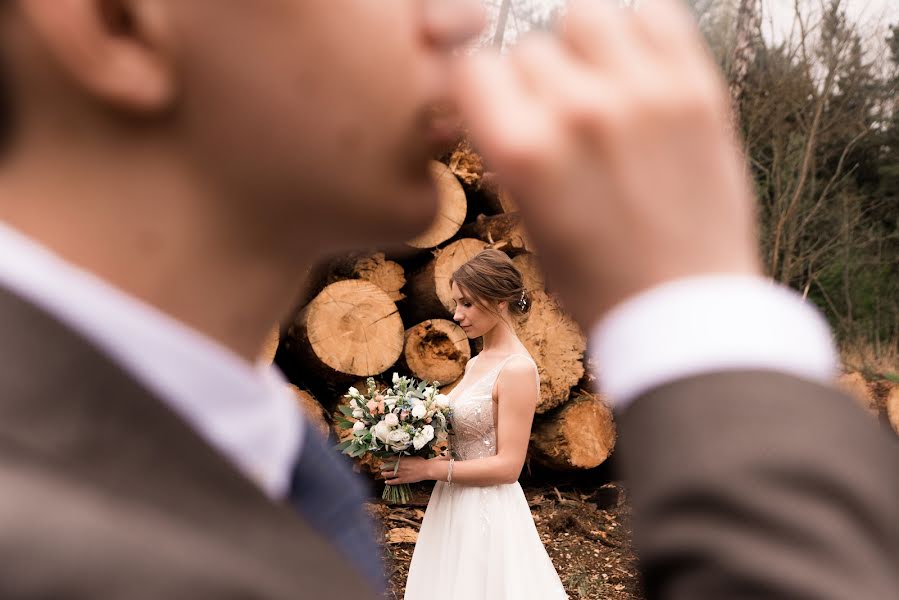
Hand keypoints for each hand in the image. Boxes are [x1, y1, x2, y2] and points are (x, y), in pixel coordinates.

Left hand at [381, 455, 448, 484]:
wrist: (425, 469)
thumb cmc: (421, 462)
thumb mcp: (412, 456)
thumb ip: (406, 457)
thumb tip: (403, 456)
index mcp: (402, 459)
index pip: (390, 458)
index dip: (385, 458)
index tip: (382, 458)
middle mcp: (399, 466)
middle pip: (388, 466)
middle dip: (384, 466)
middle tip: (381, 466)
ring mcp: (401, 473)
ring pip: (389, 474)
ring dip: (385, 473)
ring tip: (382, 473)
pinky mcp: (403, 480)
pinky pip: (394, 481)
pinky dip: (389, 482)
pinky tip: (386, 482)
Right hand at [454, 0, 759, 329]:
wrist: (682, 310)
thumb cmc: (597, 281)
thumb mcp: (528, 220)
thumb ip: (510, 149)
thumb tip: (504, 101)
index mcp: (523, 152)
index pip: (473, 67)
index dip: (478, 87)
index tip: (493, 104)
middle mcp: (578, 111)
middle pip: (530, 47)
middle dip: (534, 82)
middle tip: (556, 119)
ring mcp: (643, 94)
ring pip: (585, 14)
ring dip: (581, 46)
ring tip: (597, 85)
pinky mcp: (697, 89)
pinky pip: (656, 12)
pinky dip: (639, 30)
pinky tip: (637, 68)